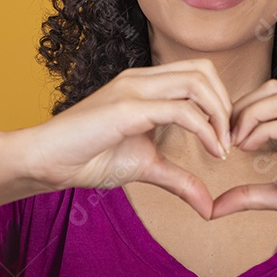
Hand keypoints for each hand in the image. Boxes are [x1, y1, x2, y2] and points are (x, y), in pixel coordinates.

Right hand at [23, 59, 231, 219]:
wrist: (47, 161)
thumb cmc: (89, 158)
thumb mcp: (145, 168)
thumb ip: (179, 180)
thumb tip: (208, 206)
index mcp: (145, 85)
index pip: (198, 73)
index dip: (220, 102)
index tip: (226, 139)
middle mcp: (141, 79)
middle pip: (204, 70)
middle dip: (226, 104)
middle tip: (230, 141)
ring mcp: (133, 90)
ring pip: (197, 82)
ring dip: (219, 114)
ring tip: (222, 147)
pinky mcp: (127, 108)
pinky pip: (180, 110)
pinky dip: (205, 130)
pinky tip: (211, 152)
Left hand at [210, 79, 276, 272]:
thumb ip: (253, 196)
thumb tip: (214, 206)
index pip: (274, 97)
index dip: (243, 110)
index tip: (224, 137)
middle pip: (275, 89)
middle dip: (242, 106)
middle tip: (224, 136)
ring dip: (249, 115)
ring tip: (234, 142)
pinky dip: (263, 131)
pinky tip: (248, 148)